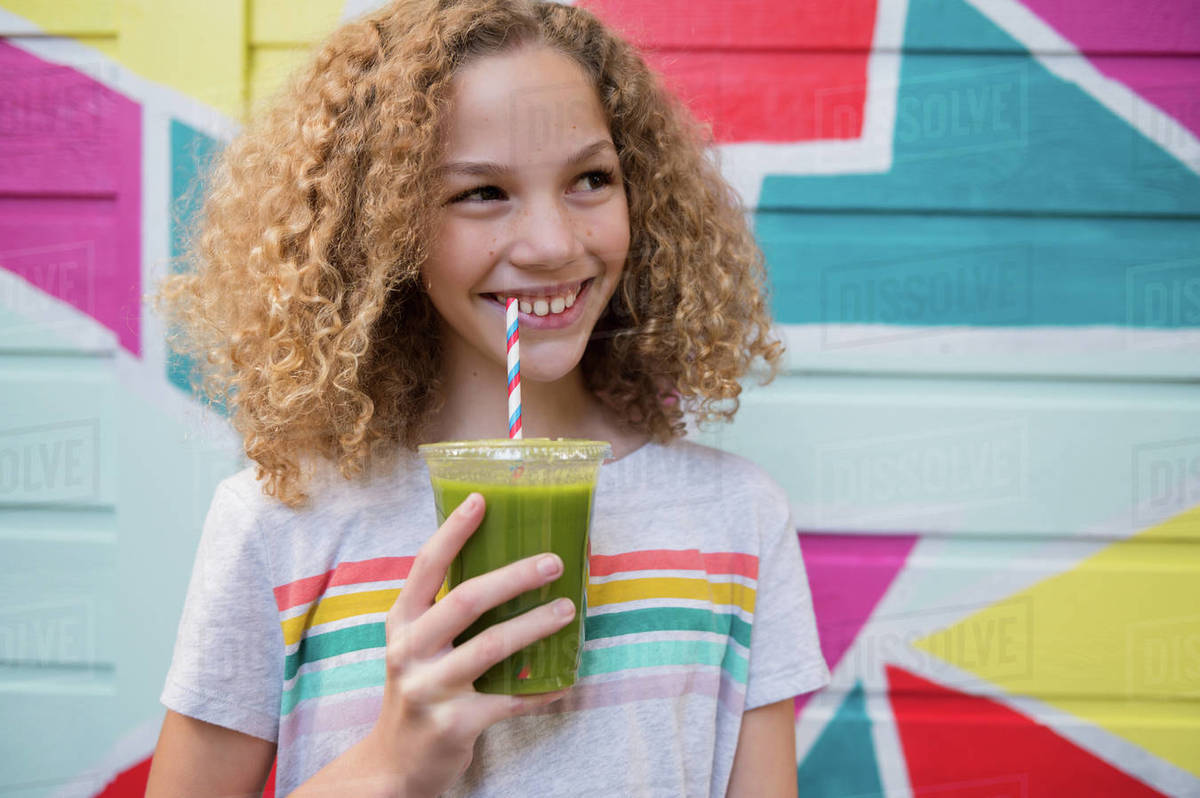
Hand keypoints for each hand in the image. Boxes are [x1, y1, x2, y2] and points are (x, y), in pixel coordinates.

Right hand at [367, 492, 574, 796]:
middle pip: (466, 601)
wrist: (393, 764)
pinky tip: (564, 680)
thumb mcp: (415, 645)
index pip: (426, 566)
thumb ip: (444, 611)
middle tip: (553, 562)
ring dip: (536, 625)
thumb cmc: (417, 689)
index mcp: (401, 623)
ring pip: (492, 647)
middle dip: (514, 577)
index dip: (454, 531)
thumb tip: (507, 566)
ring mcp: (430, 689)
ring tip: (568, 609)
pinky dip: (541, 689)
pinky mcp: (454, 724)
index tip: (483, 500)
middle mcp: (409, 651)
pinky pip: (510, 700)